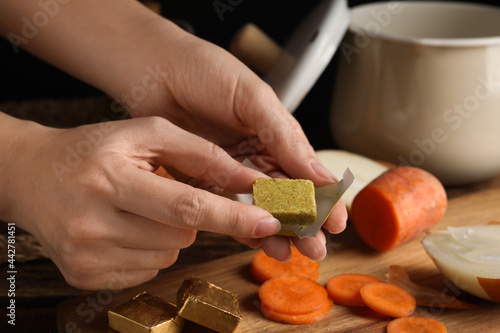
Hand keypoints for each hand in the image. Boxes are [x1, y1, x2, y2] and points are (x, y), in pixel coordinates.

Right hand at [1, 115, 281, 289]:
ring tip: (138, 208)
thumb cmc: (92, 150)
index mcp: (109, 177)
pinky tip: (125, 227)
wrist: (32, 176)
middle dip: (190, 217)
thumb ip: (198, 153)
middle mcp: (93, 221)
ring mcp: (86, 254)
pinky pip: (147, 270)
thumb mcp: (142, 134)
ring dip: (169, 233)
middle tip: (164, 194)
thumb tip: (245, 180)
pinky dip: (150, 249)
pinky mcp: (83, 276)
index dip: (231, 216)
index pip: (185, 206)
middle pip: (180, 235)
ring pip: (168, 254)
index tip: (268, 223)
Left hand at [114, 22, 347, 261]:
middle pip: (286, 197)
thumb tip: (320, 175)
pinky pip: (224, 207)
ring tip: (287, 253)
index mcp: (276, 134)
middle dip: (303, 224)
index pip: (306, 172)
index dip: (323, 198)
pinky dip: (239, 225)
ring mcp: (229, 171)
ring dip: (274, 230)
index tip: (336, 223)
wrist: (155, 69)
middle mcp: (255, 155)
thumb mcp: (253, 98)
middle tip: (315, 250)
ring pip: (258, 207)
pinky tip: (255, 241)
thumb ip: (284, 136)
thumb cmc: (206, 71)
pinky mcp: (202, 181)